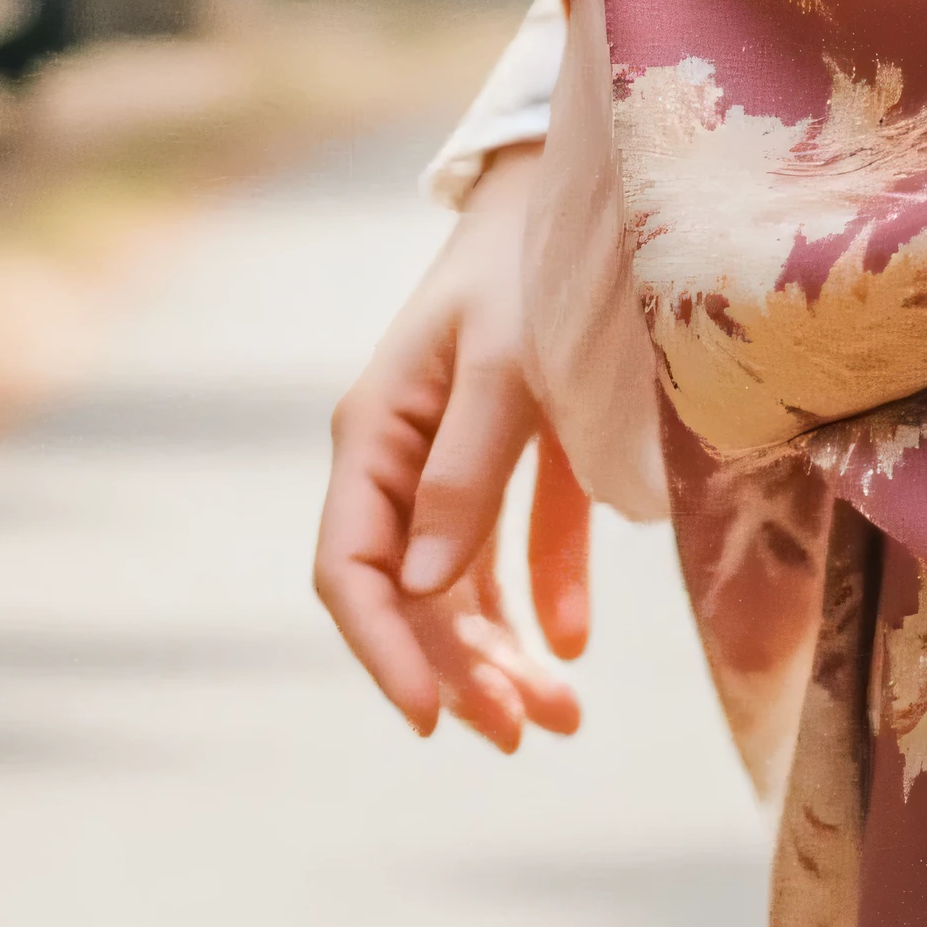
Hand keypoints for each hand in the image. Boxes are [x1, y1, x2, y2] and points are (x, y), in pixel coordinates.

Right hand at [313, 151, 592, 747]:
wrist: (574, 191)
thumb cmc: (525, 265)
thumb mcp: (500, 361)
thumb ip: (466, 468)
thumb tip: (427, 588)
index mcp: (375, 431)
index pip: (352, 568)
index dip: (384, 650)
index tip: (434, 718)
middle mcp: (402, 456)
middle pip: (412, 594)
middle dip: (462, 671)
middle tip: (526, 735)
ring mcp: (452, 458)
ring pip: (460, 585)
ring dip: (503, 655)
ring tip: (561, 720)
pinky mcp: (508, 453)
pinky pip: (517, 545)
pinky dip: (544, 596)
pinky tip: (575, 645)